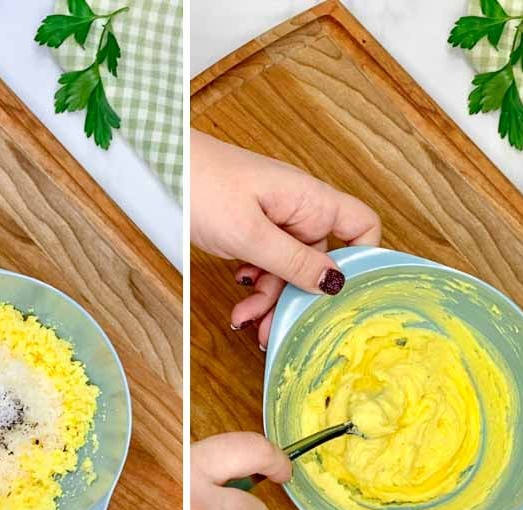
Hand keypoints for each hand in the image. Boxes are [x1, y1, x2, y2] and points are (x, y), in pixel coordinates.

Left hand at [190, 130, 380, 348]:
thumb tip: (335, 283)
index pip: (361, 226)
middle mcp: (298, 210)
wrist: (160, 166)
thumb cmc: (201, 185)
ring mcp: (272, 220)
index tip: (341, 297)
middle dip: (299, 297)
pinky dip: (254, 285)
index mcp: (310, 201)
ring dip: (269, 298)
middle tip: (276, 329)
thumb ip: (293, 261)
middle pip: (318, 261)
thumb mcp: (250, 234)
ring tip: (244, 319)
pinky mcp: (248, 229)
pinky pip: (264, 264)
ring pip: (287, 269)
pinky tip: (239, 300)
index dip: (363, 260)